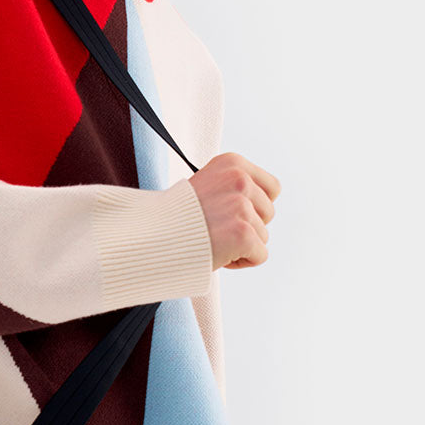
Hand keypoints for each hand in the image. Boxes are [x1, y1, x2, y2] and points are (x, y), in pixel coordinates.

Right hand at [188, 152, 281, 271]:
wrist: (152, 236)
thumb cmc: (177, 217)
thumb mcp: (207, 185)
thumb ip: (234, 188)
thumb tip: (263, 200)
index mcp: (232, 163)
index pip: (272, 188)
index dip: (253, 206)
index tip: (227, 212)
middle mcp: (239, 179)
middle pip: (269, 213)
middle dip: (246, 226)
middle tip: (214, 227)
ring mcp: (241, 206)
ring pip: (263, 236)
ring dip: (240, 245)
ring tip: (211, 239)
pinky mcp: (244, 233)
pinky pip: (260, 255)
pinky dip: (239, 262)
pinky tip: (217, 252)